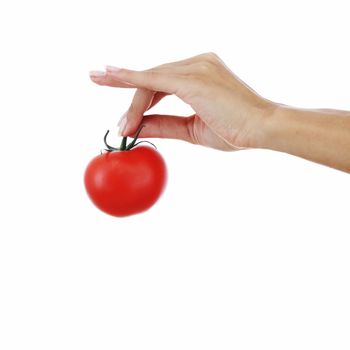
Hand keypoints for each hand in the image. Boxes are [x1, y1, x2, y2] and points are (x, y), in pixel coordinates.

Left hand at [90, 53, 274, 150]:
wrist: (262, 129)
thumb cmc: (235, 130)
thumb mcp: (192, 130)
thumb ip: (165, 125)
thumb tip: (138, 127)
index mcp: (200, 74)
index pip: (160, 83)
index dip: (140, 98)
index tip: (122, 107)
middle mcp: (196, 63)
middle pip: (152, 80)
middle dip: (128, 97)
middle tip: (107, 104)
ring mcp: (195, 67)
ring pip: (150, 82)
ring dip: (131, 104)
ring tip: (120, 127)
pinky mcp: (192, 77)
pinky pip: (153, 78)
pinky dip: (130, 79)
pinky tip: (109, 77)